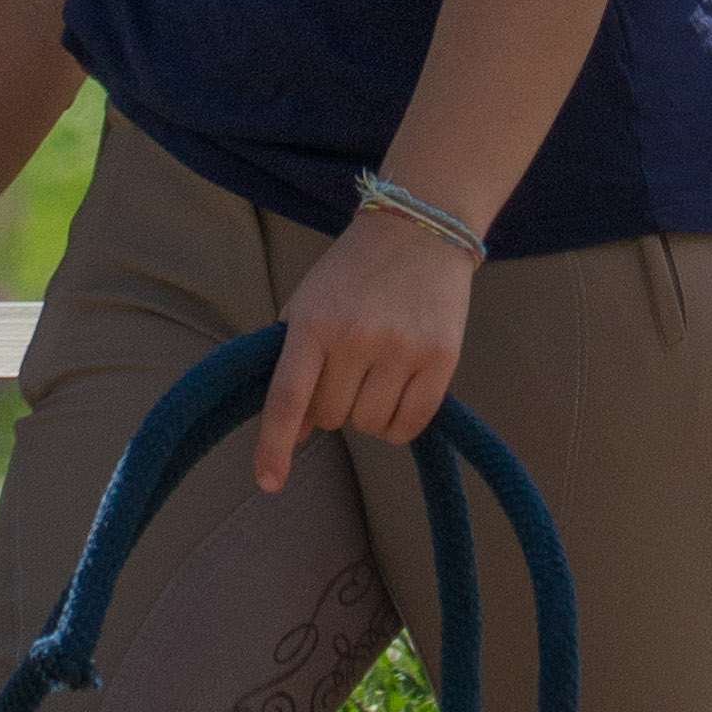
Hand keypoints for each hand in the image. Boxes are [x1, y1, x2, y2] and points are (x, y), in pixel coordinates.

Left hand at [255, 205, 469, 488]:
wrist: (418, 229)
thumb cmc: (353, 272)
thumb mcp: (308, 304)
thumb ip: (293, 365)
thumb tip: (297, 433)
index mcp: (314, 322)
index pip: (289, 398)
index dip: (274, 446)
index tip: (269, 481)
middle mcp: (357, 337)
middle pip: (332, 417)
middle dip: (332, 405)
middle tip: (346, 369)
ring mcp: (402, 347)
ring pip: (370, 425)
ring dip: (367, 412)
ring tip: (376, 372)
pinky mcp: (442, 357)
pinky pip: (410, 424)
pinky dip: (398, 422)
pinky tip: (399, 392)